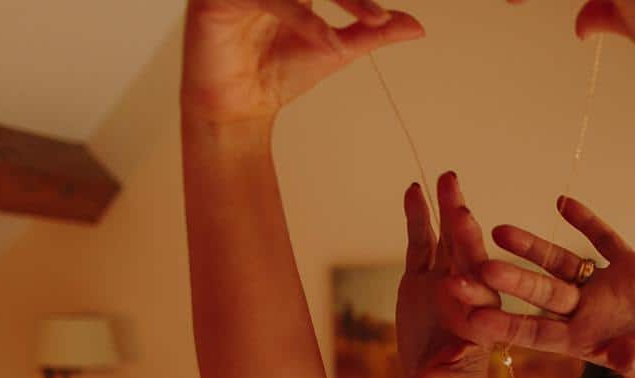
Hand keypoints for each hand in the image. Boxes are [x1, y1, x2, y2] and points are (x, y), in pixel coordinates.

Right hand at [181, 0, 421, 126]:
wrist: (241, 110)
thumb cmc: (279, 74)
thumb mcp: (336, 50)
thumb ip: (372, 32)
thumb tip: (418, 26)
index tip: (386, 17)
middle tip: (378, 15)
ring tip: (371, 23)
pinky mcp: (216, 0)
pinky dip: (302, 20)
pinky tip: (327, 41)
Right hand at [394, 173, 502, 377]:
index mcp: (482, 320)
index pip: (479, 300)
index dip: (470, 287)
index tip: (456, 277)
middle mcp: (470, 295)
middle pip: (470, 259)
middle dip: (465, 233)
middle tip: (460, 205)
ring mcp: (447, 280)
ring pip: (448, 241)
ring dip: (448, 211)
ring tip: (446, 179)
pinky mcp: (424, 276)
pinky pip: (422, 242)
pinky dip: (419, 218)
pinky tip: (414, 189)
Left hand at [446, 196, 634, 377]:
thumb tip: (616, 356)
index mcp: (585, 344)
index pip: (536, 334)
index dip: (506, 325)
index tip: (472, 319)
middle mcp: (587, 313)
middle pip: (541, 295)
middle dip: (510, 281)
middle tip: (474, 268)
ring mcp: (606, 287)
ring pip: (562, 264)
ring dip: (534, 247)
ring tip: (500, 229)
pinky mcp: (631, 266)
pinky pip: (603, 239)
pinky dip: (585, 221)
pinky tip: (562, 203)